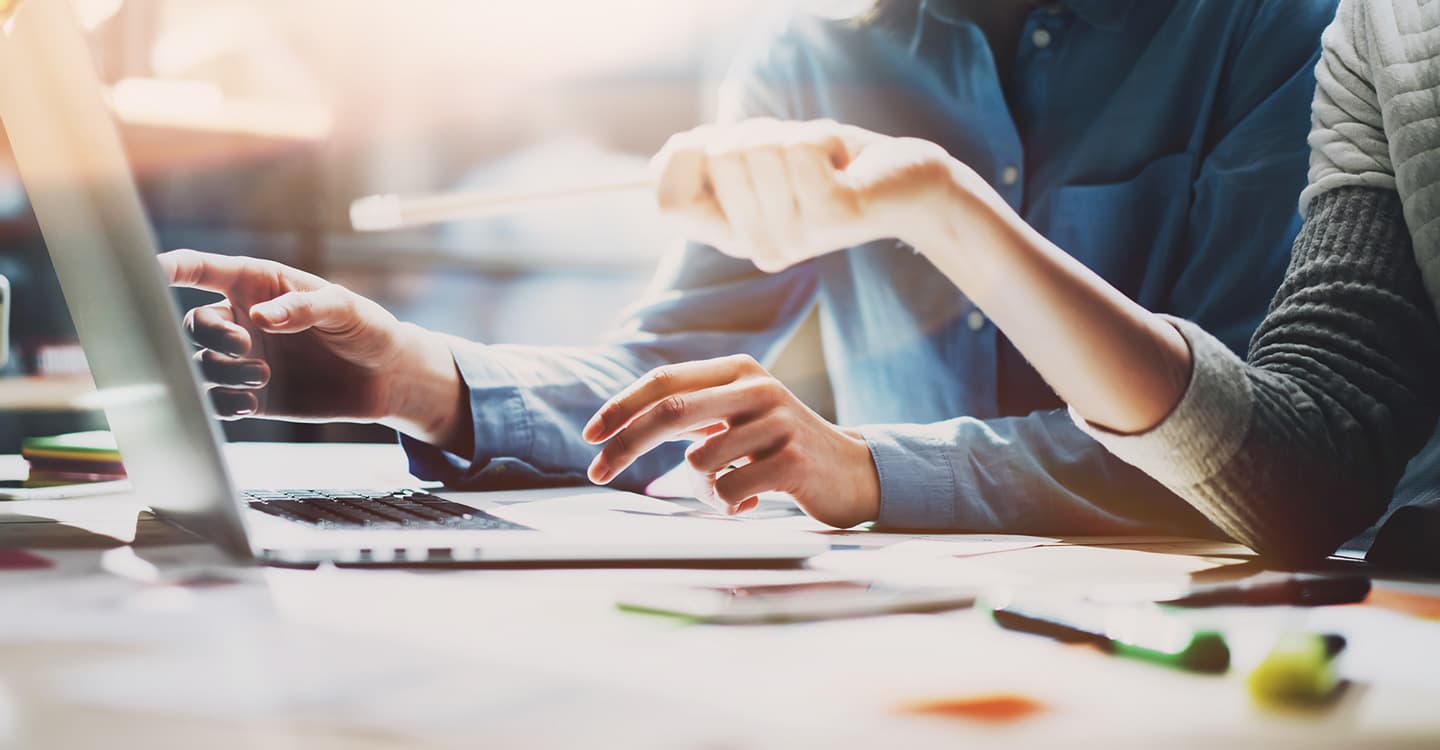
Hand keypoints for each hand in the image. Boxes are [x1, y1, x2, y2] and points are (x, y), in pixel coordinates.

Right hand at [159, 250, 464, 446]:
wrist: (386, 377)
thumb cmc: (366, 328)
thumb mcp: (344, 308)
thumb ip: (303, 307)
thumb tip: (259, 317)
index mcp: (258, 284)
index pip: (202, 269)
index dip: (170, 268)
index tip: (147, 271)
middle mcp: (242, 318)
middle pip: (193, 324)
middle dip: (211, 334)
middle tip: (245, 345)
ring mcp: (245, 358)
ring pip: (201, 364)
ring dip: (222, 370)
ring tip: (263, 376)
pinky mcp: (252, 395)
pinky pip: (217, 401)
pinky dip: (223, 404)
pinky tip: (249, 404)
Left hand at [582, 354, 879, 527]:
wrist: (852, 471)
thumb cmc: (779, 446)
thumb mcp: (737, 414)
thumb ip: (691, 410)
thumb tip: (618, 425)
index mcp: (738, 370)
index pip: (664, 381)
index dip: (621, 406)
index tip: (590, 435)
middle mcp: (757, 388)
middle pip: (670, 412)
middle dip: (625, 445)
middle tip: (597, 473)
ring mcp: (778, 423)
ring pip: (699, 462)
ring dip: (700, 489)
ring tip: (730, 490)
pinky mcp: (792, 461)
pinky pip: (730, 489)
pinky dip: (729, 504)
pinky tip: (754, 500)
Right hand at [651, 118, 958, 271]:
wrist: (906, 183)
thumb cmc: (829, 165)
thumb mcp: (762, 159)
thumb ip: (712, 158)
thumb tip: (671, 154)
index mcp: (733, 236)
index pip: (671, 202)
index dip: (683, 158)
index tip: (716, 142)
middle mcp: (758, 247)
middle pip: (718, 158)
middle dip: (756, 132)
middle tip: (794, 154)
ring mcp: (794, 236)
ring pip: (759, 147)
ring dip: (793, 133)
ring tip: (823, 160)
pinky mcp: (831, 216)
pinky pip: (800, 149)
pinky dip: (823, 136)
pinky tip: (842, 163)